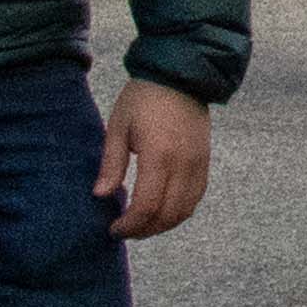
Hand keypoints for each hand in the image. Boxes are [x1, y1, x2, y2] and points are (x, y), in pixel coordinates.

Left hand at [99, 80, 214, 239]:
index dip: (130, 225)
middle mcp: (183, 165)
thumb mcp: (119, 127)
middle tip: (125, 230)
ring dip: (163, 225)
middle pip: (167, 215)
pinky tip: (162, 210)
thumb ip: (112, 164)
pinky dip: (179, 212)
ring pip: (184, 211)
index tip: (114, 229)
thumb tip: (101, 195)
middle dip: (145, 230)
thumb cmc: (143, 99)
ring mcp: (198, 165)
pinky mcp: (205, 162)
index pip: (146, 206)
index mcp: (158, 156)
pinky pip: (196, 198)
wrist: (180, 75)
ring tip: (142, 224)